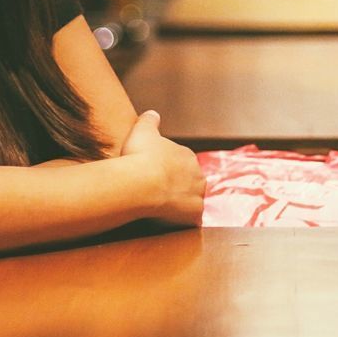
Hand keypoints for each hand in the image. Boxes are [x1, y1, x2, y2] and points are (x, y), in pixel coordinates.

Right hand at [120, 110, 204, 225]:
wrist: (141, 183)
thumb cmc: (140, 156)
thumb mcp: (142, 129)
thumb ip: (149, 120)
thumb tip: (153, 113)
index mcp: (187, 155)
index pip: (182, 162)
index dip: (168, 168)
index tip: (155, 173)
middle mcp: (198, 174)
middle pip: (190, 181)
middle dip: (178, 186)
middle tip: (158, 192)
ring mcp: (197, 196)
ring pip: (193, 200)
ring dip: (182, 204)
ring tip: (163, 208)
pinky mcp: (194, 216)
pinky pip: (191, 220)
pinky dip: (183, 221)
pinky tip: (171, 222)